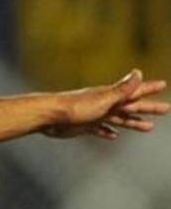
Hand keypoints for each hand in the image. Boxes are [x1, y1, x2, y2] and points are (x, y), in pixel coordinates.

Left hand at [42, 69, 168, 139]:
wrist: (50, 116)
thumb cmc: (76, 107)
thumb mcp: (104, 98)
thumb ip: (122, 89)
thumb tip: (139, 72)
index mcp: (112, 97)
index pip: (136, 92)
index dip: (150, 89)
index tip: (163, 84)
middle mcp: (106, 105)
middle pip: (132, 107)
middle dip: (149, 108)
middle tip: (166, 109)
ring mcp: (95, 116)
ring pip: (120, 120)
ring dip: (134, 122)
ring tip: (149, 127)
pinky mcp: (84, 126)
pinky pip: (101, 130)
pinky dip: (108, 132)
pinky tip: (114, 136)